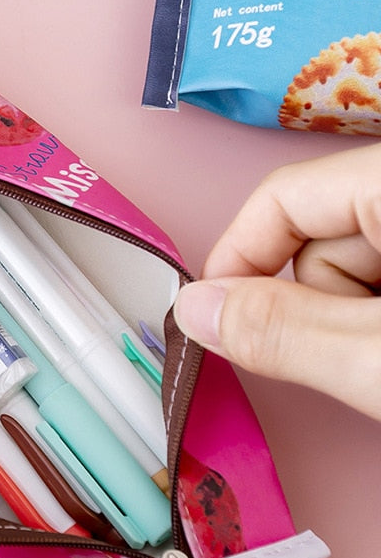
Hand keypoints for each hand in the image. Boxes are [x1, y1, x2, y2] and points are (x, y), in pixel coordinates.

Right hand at [173, 142, 380, 420]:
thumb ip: (283, 331)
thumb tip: (193, 310)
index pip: (283, 197)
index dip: (236, 262)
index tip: (215, 323)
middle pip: (319, 236)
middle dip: (318, 306)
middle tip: (358, 360)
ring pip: (356, 265)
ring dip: (356, 320)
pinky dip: (378, 318)